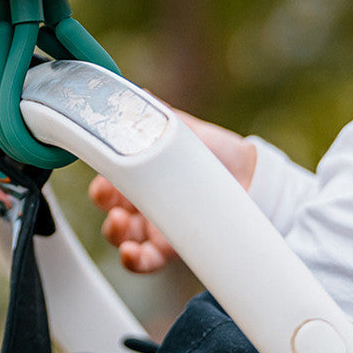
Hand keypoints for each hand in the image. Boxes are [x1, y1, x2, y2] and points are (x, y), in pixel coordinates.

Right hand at [89, 109, 256, 272]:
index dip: (101, 179)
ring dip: (113, 232)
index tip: (103, 176)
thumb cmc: (213, 150)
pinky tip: (131, 253)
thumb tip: (137, 92)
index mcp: (138, 172)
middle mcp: (142, 200)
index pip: (107, 178)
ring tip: (120, 223)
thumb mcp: (180, 127)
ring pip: (121, 235)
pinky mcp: (171, 247)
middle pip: (109, 207)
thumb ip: (155, 112)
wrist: (251, 176)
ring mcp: (155, 225)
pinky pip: (144, 261)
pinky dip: (132, 260)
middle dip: (103, 204)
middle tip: (110, 198)